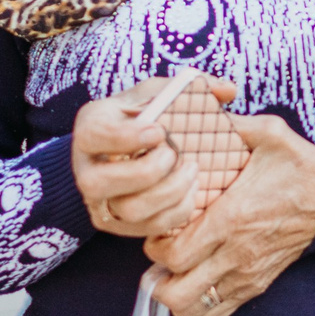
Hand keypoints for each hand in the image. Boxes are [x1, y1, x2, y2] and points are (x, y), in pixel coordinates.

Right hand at [70, 76, 233, 239]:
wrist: (124, 150)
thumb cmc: (142, 116)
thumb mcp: (156, 94)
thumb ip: (188, 87)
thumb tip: (228, 90)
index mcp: (90, 129)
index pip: (93, 136)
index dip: (126, 137)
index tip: (159, 131)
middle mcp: (86, 170)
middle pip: (101, 183)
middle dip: (147, 171)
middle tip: (175, 155)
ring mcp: (100, 202)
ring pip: (128, 210)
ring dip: (169, 193)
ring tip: (192, 172)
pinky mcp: (118, 223)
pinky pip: (148, 228)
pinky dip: (177, 211)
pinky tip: (191, 190)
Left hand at [143, 113, 314, 315]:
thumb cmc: (299, 166)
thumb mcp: (270, 133)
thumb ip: (232, 125)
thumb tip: (198, 110)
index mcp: (232, 219)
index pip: (173, 254)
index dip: (155, 246)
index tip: (160, 229)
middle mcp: (236, 254)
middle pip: (176, 290)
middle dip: (157, 275)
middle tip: (161, 251)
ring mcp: (247, 275)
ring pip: (192, 309)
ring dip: (175, 294)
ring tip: (174, 272)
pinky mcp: (256, 286)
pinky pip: (216, 315)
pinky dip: (199, 305)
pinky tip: (197, 280)